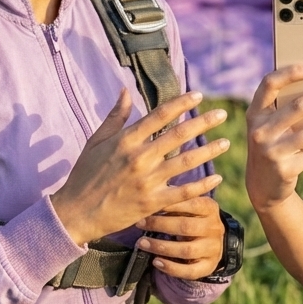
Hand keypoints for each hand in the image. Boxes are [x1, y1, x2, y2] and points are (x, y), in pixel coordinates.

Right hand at [51, 89, 227, 246]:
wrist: (76, 212)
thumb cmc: (84, 174)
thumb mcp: (96, 141)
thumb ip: (115, 116)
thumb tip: (126, 91)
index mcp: (125, 140)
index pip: (159, 115)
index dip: (181, 103)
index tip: (198, 95)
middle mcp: (139, 158)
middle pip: (178, 136)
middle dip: (203, 123)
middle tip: (222, 115)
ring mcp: (147, 181)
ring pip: (185, 162)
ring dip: (209, 151)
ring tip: (226, 142)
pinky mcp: (152, 203)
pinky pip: (183, 192)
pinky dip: (202, 185)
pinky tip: (217, 178)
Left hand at [133, 196, 224, 278]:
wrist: (212, 242)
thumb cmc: (192, 218)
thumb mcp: (189, 206)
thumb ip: (176, 198)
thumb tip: (152, 187)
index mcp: (210, 208)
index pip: (191, 204)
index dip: (169, 205)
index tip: (148, 203)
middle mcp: (215, 228)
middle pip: (186, 227)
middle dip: (160, 225)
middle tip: (139, 223)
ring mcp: (213, 249)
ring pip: (186, 250)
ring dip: (161, 247)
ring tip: (142, 243)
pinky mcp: (209, 266)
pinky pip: (190, 271)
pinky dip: (171, 268)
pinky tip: (156, 262)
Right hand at [245, 64, 302, 214]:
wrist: (262, 186)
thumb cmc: (273, 144)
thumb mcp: (269, 125)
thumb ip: (285, 107)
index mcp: (255, 113)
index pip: (269, 84)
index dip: (291, 73)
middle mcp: (260, 131)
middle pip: (298, 106)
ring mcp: (272, 152)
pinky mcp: (285, 170)